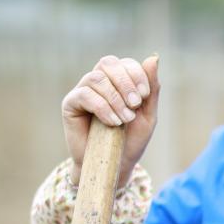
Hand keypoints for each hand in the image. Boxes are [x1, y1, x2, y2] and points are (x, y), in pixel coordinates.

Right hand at [61, 53, 159, 186]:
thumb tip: (153, 58)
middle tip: (135, 104)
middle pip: (108, 63)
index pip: (125, 63)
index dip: (135, 74)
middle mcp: (99, 82)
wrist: (114, 166)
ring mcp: (83, 91)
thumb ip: (151, 89)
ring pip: (96, 78)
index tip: (144, 96)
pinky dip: (102, 107)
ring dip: (115, 98)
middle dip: (125, 81)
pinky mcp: (70, 104)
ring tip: (124, 120)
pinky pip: (84, 95)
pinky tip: (112, 123)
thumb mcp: (147, 115)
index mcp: (118, 82)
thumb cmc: (130, 141)